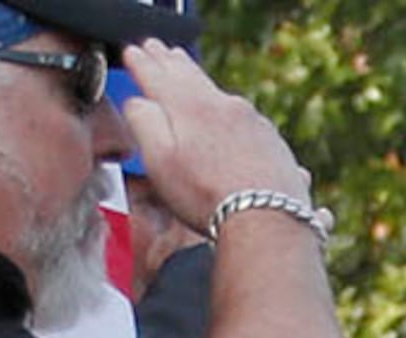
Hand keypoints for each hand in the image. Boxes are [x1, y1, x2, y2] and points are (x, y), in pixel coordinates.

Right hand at [114, 44, 316, 232]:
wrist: (270, 222)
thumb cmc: (209, 197)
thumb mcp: (159, 159)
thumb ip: (143, 121)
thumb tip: (139, 102)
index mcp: (189, 106)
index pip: (156, 74)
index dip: (141, 62)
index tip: (133, 52)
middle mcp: (223, 106)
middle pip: (189, 75)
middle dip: (168, 60)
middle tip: (156, 47)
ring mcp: (253, 122)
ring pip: (217, 92)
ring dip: (197, 78)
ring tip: (184, 67)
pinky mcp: (272, 141)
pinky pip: (243, 115)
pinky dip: (227, 106)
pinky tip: (226, 109)